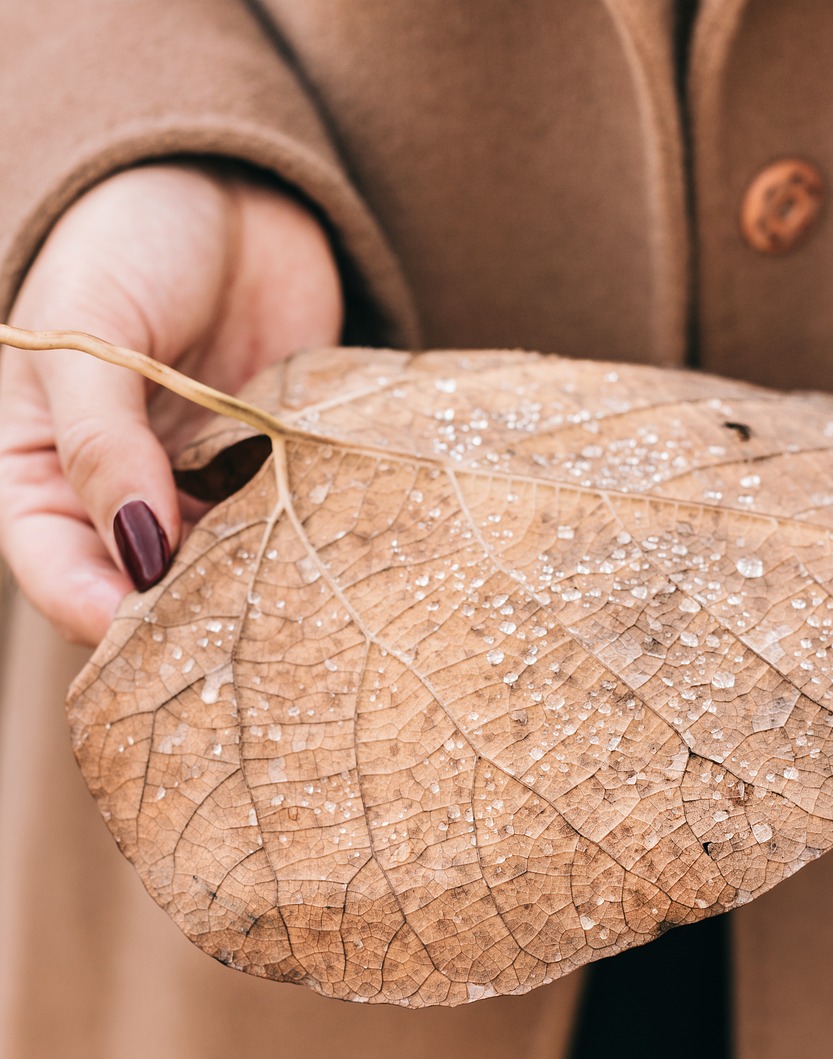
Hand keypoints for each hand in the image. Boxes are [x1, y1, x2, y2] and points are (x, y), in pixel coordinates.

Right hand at [0, 162, 342, 644]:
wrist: (232, 187)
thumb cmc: (128, 243)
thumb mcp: (88, 333)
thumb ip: (100, 441)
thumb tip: (137, 548)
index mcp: (43, 471)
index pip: (57, 572)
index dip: (96, 612)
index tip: (149, 634)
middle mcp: (121, 496)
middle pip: (143, 590)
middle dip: (183, 618)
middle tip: (235, 638)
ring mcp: (199, 490)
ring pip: (219, 570)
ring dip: (251, 590)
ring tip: (293, 604)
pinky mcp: (269, 474)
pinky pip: (284, 528)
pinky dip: (302, 546)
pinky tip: (331, 559)